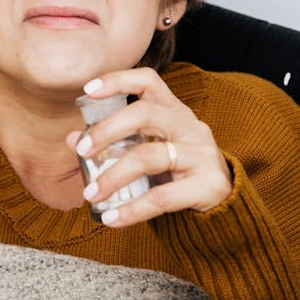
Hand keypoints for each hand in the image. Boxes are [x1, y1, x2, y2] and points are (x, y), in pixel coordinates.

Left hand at [65, 68, 232, 225]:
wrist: (226, 206)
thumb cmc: (179, 172)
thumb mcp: (149, 151)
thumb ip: (114, 144)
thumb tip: (72, 139)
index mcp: (174, 111)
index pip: (148, 81)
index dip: (118, 81)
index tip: (88, 90)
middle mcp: (189, 126)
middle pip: (145, 114)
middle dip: (108, 130)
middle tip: (82, 150)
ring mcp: (200, 154)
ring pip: (150, 156)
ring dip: (113, 176)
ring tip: (90, 194)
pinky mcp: (207, 186)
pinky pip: (162, 197)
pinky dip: (132, 210)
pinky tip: (112, 218)